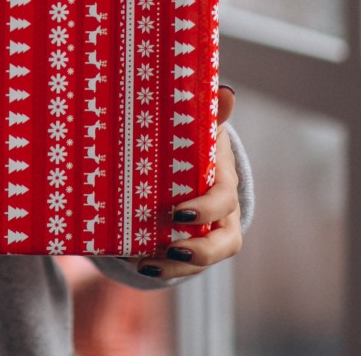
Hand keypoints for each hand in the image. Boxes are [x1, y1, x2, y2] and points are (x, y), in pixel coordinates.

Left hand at [133, 85, 241, 279]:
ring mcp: (208, 234)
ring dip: (177, 268)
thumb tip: (226, 91)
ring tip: (145, 264)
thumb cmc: (194, 145)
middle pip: (225, 242)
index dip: (206, 208)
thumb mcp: (200, 129)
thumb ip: (209, 113)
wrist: (190, 167)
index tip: (178, 213)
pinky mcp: (189, 247)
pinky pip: (182, 266)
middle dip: (200, 250)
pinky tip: (134, 262)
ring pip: (203, 260)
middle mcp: (223, 214)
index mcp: (224, 183)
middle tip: (171, 249)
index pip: (225, 199)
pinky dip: (162, 268)